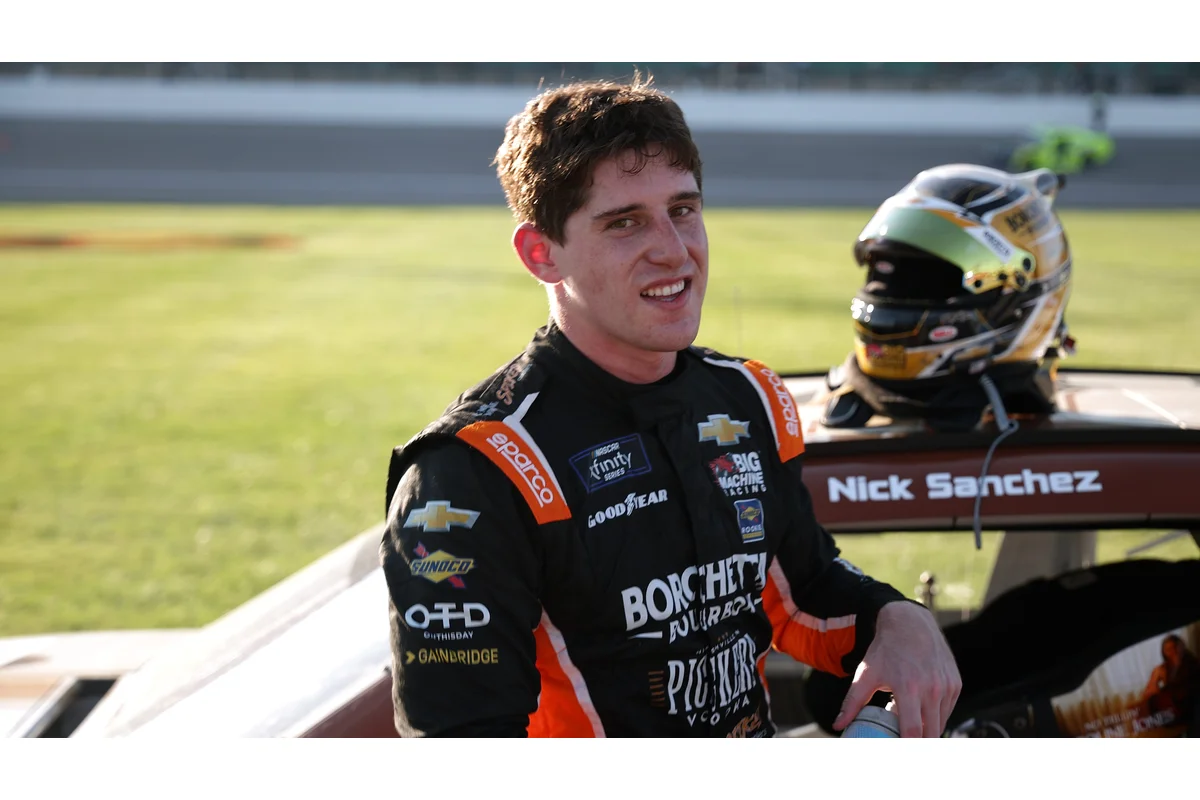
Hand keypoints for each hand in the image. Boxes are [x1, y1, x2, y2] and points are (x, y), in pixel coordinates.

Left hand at [831, 600, 961, 737]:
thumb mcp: (866, 674)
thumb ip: (852, 703)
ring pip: (940, 723)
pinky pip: (948, 710)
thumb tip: (838, 724)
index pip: (913, 732)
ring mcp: (947, 686)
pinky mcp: (955, 684)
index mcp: (909, 688)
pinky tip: (920, 709)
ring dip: (926, 729)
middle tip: (902, 741)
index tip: (897, 750)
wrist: (909, 623)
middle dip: (917, 742)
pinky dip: (936, 716)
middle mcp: (932, 689)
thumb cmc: (886, 650)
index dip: (906, 747)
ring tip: (908, 721)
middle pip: (930, 733)